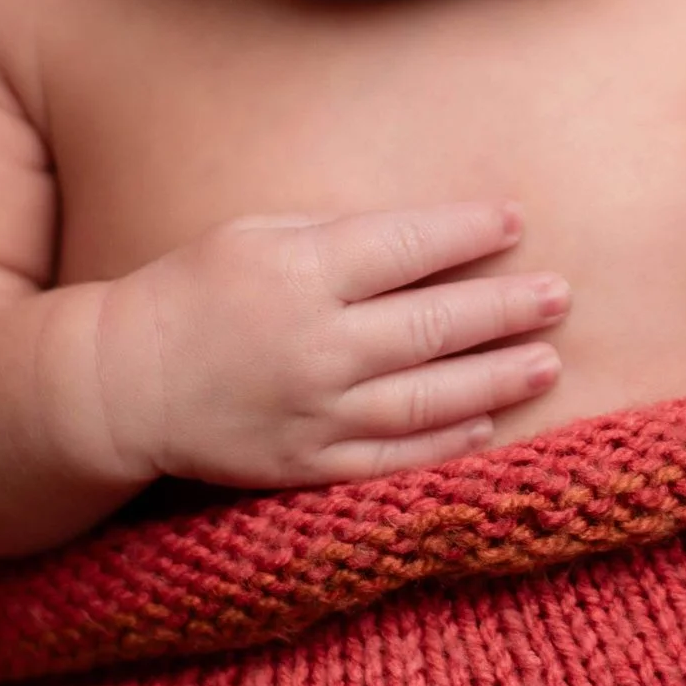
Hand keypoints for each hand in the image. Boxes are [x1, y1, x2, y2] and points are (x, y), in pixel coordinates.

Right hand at [96, 201, 569, 489]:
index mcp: (300, 272)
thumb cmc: (194, 291)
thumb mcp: (255, 235)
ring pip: (429, 397)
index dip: (469, 233)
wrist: (125, 384)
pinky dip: (447, 441)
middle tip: (559, 295)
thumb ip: (338, 238)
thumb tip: (428, 239)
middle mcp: (315, 344)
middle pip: (435, 325)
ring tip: (548, 361)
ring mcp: (315, 411)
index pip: (408, 247)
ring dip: (498, 378)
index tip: (515, 222)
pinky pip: (394, 455)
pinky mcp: (308, 464)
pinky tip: (489, 423)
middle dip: (506, 308)